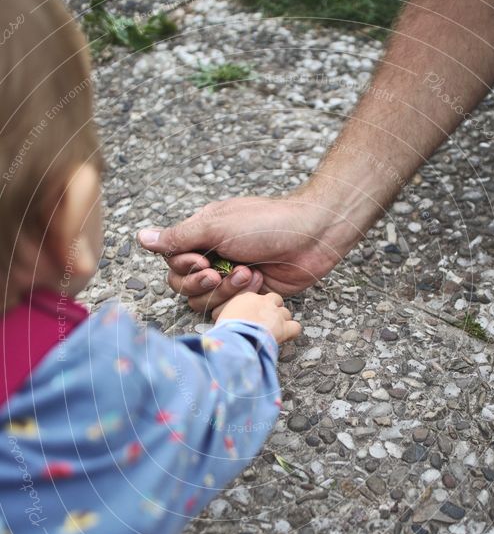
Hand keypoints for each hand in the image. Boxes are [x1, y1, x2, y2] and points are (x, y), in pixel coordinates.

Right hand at [137, 189, 365, 313]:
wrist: (312, 236)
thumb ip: (179, 237)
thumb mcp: (217, 225)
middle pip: (184, 287)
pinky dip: (242, 299)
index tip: (203, 260)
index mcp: (202, 237)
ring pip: (206, 302)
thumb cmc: (266, 223)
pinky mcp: (250, 296)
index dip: (184, 268)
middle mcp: (213, 258)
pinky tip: (259, 282)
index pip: (173, 263)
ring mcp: (232, 279)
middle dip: (203, 284)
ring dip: (226, 290)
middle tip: (221, 273)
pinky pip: (230, 309)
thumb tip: (141, 237)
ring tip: (248, 274)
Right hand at [216, 292, 300, 343]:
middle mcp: (263, 302)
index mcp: (246, 297)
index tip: (254, 316)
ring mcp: (275, 314)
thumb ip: (231, 315)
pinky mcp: (284, 327)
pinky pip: (295, 327)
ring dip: (282, 321)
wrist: (236, 337)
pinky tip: (286, 337)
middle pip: (274, 300)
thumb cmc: (226, 331)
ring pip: (285, 313)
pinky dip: (292, 332)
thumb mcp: (222, 317)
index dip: (257, 307)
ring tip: (274, 331)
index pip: (257, 297)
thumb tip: (231, 321)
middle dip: (272, 310)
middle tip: (266, 322)